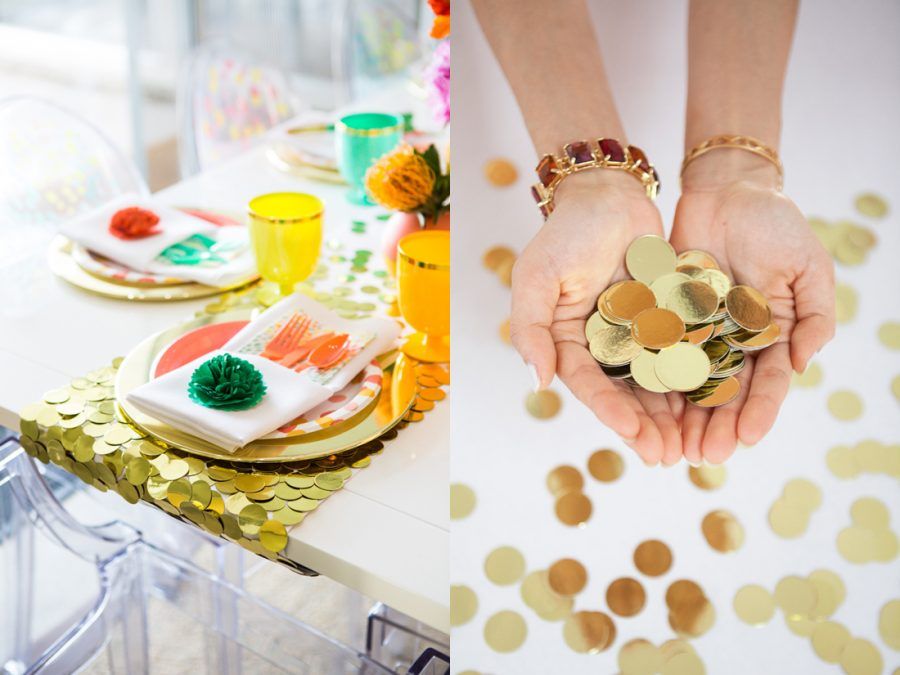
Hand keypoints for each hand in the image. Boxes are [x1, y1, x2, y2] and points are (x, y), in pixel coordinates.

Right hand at [511, 171, 683, 465]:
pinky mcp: (667, 319)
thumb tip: (538, 382)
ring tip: (691, 445)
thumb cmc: (565, 235)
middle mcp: (603, 345)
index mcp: (569, 342)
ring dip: (673, 415)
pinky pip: (683, 352)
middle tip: (667, 457)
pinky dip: (697, 378)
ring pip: (657, 382)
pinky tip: (715, 402)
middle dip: (646, 427)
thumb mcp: (536, 279)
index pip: (590, 384)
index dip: (609, 410)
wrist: (608, 195)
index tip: (632, 431)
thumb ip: (531, 330)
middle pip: (625, 394)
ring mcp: (637, 334)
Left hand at [670, 154, 834, 463]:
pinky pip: (657, 352)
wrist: (727, 189)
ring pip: (689, 382)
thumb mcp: (808, 265)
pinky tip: (644, 409)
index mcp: (771, 335)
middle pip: (724, 392)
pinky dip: (653, 381)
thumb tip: (805, 365)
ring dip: (682, 417)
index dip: (758, 411)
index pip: (766, 382)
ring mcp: (697, 330)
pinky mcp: (665, 316)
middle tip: (703, 457)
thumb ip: (814, 315)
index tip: (747, 439)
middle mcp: (732, 340)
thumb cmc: (775, 224)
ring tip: (672, 448)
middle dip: (715, 426)